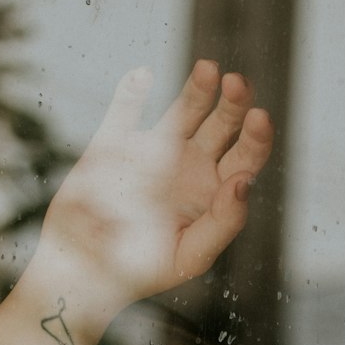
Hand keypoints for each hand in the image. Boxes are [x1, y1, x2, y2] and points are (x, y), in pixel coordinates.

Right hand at [26, 60, 273, 342]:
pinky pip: (125, 110)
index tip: (258, 118)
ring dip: (198, 89)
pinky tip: (143, 78)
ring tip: (208, 70)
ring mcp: (153, 151)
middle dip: (234, 103)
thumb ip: (223, 222)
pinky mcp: (114, 144)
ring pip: (184, 110)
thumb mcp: (191, 256)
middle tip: (237, 84)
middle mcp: (190, 166)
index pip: (246, 157)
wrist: (86, 274)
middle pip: (222, 125)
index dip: (257, 136)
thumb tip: (243, 181)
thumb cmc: (143, 272)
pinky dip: (132, 92)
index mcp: (213, 193)